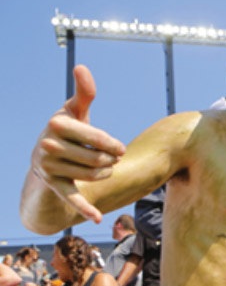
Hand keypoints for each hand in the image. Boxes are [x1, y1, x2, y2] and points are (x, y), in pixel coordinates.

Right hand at [30, 65, 125, 222]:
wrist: (46, 159)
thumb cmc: (68, 130)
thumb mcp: (75, 112)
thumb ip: (83, 93)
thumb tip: (81, 67)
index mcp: (56, 123)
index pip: (97, 137)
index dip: (113, 145)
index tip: (120, 150)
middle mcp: (47, 144)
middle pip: (97, 158)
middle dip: (110, 161)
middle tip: (112, 161)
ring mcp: (48, 167)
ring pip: (92, 175)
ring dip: (105, 175)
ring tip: (105, 170)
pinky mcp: (53, 185)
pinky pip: (71, 197)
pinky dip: (85, 208)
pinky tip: (97, 218)